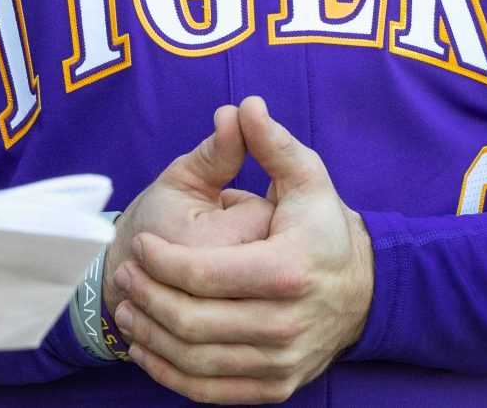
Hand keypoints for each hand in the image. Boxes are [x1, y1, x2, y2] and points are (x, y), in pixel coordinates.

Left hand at [113, 95, 372, 403]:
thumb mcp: (307, 178)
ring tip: (128, 307)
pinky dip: (169, 373)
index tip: (141, 245)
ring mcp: (280, 361)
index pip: (205, 276)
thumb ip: (272, 143)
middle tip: (125, 276)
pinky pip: (207, 390)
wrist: (361, 292)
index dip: (162, 262)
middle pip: (193, 321)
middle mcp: (285, 323)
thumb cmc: (322, 228)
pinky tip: (147, 346)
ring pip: (195, 360)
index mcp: (289, 270)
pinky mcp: (273, 387)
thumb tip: (244, 106)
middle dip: (148, 297)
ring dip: (151, 335)